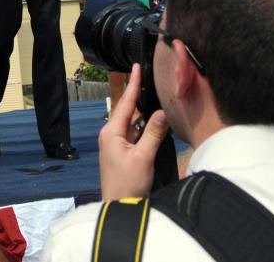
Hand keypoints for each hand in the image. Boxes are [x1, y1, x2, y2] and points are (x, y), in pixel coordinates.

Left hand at [97, 63, 168, 200]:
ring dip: (144, 112)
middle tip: (148, 77)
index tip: (136, 66)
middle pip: (128, 110)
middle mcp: (111, 135)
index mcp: (111, 132)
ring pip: (133, 123)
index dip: (133, 85)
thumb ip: (153, 133)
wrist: (119, 207)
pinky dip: (144, 127)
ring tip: (155, 96)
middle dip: (138, 95)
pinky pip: (135, 134)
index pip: (125, 103)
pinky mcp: (123, 153)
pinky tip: (155, 123)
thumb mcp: (143, 157)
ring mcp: (116, 145)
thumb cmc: (128, 184)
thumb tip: (161, 111)